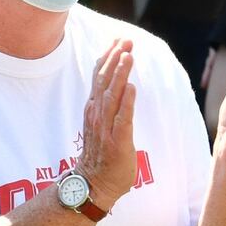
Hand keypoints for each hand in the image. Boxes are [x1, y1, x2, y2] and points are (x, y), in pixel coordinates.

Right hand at [74, 38, 140, 209]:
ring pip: (111, 96)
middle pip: (104, 81)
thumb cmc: (101, 156)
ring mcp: (105, 128)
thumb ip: (107, 105)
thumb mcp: (101, 125)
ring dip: (120, 75)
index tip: (118, 40)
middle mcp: (97, 115)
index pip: (99, 77)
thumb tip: (119, 85)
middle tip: (126, 40)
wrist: (93, 185)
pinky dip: (126, 103)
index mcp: (93, 109)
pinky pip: (121, 119)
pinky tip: (132, 88)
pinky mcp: (117, 142)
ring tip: (128, 56)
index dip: (107, 57)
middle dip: (115, 59)